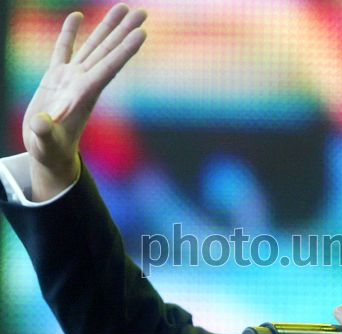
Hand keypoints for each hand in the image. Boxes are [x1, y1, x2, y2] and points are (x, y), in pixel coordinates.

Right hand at [22, 4, 146, 200]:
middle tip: (142, 11)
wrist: (49, 153)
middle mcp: (82, 82)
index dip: (125, 50)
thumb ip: (44, 132)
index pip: (109, 67)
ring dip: (107, 27)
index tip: (142, 34)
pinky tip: (77, 15)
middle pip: (107, 51)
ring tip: (122, 7)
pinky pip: (63, 49)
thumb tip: (41, 122)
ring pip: (92, 45)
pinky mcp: (55, 78)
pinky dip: (70, 32)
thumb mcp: (46, 143)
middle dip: (124, 31)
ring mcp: (70, 78)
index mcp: (84, 94)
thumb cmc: (50, 150)